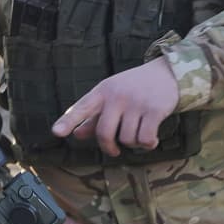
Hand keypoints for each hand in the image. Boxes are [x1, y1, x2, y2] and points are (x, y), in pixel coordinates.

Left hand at [51, 57, 178, 156]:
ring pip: (127, 140)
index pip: (82, 108)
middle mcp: (117, 96)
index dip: (68, 121)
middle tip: (114, 150)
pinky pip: (145, 139)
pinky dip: (148, 144)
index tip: (56, 132)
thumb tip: (78, 135)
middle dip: (109, 147)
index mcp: (102, 92)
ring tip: (139, 132)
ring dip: (133, 143)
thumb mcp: (112, 96)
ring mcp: (136, 103)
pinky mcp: (154, 110)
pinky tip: (151, 139)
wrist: (167, 73)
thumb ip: (95, 116)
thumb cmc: (134, 87)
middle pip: (104, 133)